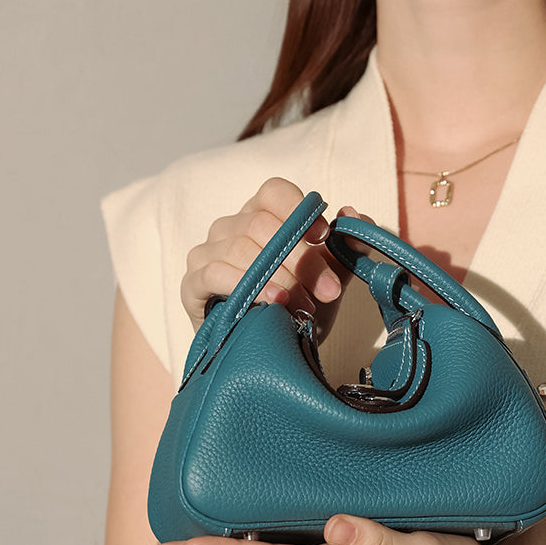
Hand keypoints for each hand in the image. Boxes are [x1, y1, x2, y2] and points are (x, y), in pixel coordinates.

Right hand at [180, 176, 372, 341]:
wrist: (270, 352)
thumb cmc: (298, 306)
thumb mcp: (329, 278)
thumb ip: (346, 248)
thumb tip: (353, 216)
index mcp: (261, 215)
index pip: (274, 192)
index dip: (300, 209)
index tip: (324, 236)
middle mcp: (229, 227)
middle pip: (262, 225)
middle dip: (301, 259)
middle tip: (327, 290)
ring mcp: (206, 253)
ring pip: (241, 248)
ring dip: (280, 278)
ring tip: (303, 304)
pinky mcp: (192, 284)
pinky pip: (214, 273)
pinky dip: (246, 285)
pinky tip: (272, 302)